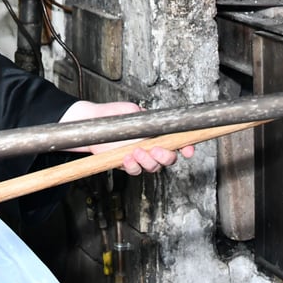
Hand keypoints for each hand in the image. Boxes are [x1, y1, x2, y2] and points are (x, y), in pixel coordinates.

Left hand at [59, 100, 194, 175]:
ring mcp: (141, 157)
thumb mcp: (133, 112)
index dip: (186, 147)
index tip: (188, 150)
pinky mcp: (127, 164)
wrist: (94, 123)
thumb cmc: (115, 115)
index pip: (178, 142)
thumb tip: (156, 122)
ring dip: (147, 161)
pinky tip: (126, 158)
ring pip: (153, 167)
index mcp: (158, 133)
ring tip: (136, 151)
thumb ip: (147, 117)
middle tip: (157, 150)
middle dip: (166, 156)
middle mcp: (152, 147)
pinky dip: (132, 166)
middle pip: (169, 159)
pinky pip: (135, 170)